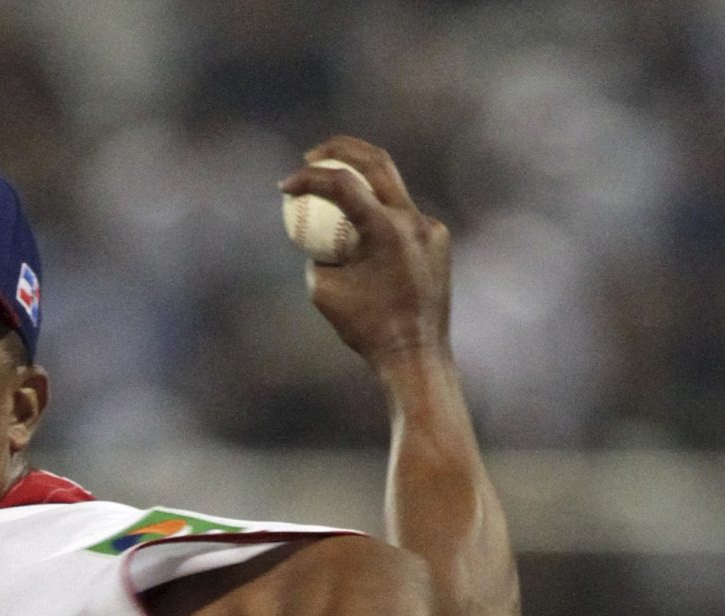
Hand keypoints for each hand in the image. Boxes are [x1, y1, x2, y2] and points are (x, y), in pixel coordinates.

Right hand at [280, 136, 450, 371]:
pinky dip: (382, 224)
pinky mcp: (439, 240)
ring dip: (362, 188)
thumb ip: (316, 255)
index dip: (308, 178)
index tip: (285, 186)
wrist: (415, 357)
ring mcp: (430, 227)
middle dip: (340, 149)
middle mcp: (413, 219)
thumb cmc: (365, 330)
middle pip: (376, 161)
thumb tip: (312, 235)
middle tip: (314, 155)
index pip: (341, 183)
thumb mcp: (323, 293)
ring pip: (392, 190)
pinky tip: (369, 247)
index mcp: (385, 229)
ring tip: (338, 202)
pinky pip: (405, 220)